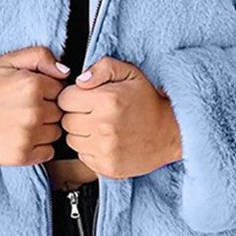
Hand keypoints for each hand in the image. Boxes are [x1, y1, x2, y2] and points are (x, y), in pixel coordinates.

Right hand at [0, 46, 69, 164]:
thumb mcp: (8, 61)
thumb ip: (40, 56)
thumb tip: (65, 72)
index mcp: (32, 85)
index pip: (61, 90)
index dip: (48, 91)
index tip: (32, 94)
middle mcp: (33, 110)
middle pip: (60, 112)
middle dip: (47, 109)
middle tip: (25, 109)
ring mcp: (28, 135)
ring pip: (56, 132)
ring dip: (44, 129)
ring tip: (22, 123)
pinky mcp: (22, 155)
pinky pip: (49, 152)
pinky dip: (40, 147)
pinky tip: (22, 137)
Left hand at [56, 56, 182, 178]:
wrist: (171, 132)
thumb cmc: (148, 101)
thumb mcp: (129, 73)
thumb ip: (102, 68)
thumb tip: (79, 81)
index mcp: (107, 100)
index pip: (64, 99)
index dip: (72, 96)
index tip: (84, 98)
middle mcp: (104, 127)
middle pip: (66, 121)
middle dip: (76, 114)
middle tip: (95, 112)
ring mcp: (106, 150)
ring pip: (71, 140)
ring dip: (81, 133)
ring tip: (101, 127)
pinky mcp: (108, 167)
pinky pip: (82, 156)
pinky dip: (90, 149)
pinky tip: (106, 141)